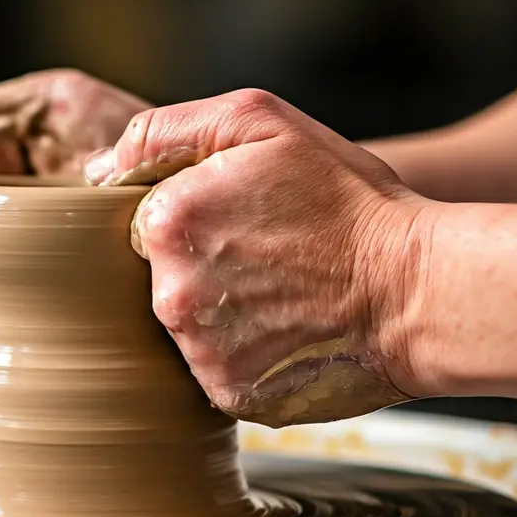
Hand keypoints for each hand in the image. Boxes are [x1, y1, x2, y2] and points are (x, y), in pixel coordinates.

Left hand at [84, 88, 428, 426]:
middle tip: (268, 258)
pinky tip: (283, 331)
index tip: (239, 220)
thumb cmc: (346, 200)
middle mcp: (169, 292)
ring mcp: (197, 350)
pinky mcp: (227, 392)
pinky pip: (215, 368)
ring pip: (187, 325)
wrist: (418, 289)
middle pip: (160, 277)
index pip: (142, 224)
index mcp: (164, 223)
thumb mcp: (260, 123)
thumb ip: (164, 132)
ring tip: (279, 293)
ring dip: (221, 311)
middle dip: (203, 265)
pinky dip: (243, 352)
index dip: (192, 218)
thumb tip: (98, 170)